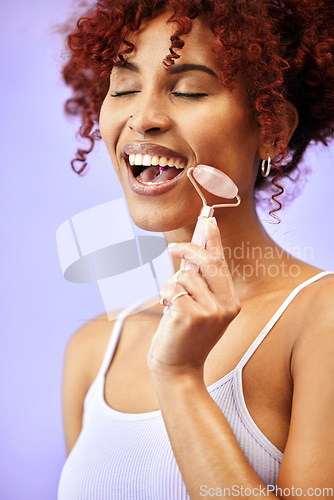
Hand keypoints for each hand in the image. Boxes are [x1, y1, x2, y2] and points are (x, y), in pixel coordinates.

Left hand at [147, 217, 240, 379]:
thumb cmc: (184, 337)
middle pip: (206, 261)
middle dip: (188, 248)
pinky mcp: (190, 315)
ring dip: (170, 286)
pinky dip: (163, 296)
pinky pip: (170, 287)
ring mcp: (210, 311)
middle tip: (172, 246)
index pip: (222, 264)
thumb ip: (199, 284)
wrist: (178, 371)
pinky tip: (167, 314)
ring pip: (183, 275)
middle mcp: (226, 305)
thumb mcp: (199, 309)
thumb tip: (190, 253)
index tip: (209, 220)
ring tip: (171, 306)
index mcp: (231, 302)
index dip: (214, 240)